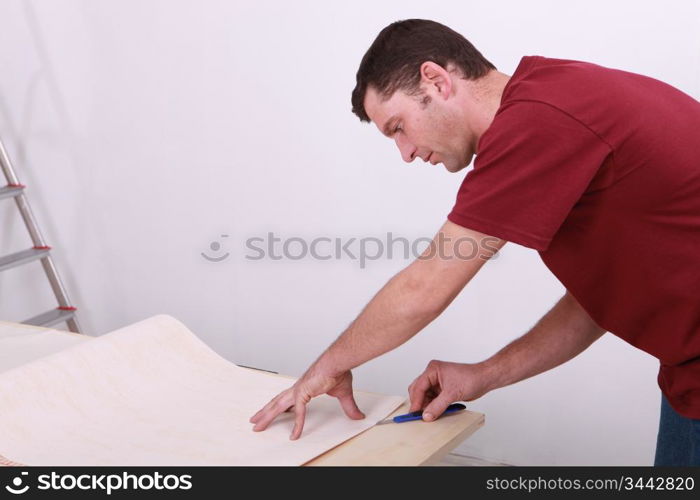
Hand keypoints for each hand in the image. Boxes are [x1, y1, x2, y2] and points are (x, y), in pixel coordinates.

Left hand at [249, 367, 364, 439]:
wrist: (338, 361)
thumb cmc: (338, 371)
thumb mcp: (343, 393)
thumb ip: (348, 406)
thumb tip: (358, 416)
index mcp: (304, 387)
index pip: (288, 399)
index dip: (281, 407)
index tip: (274, 413)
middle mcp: (298, 388)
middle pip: (277, 402)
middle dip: (265, 412)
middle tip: (255, 420)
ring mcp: (298, 390)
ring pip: (278, 407)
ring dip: (267, 416)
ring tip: (257, 425)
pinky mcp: (303, 393)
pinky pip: (299, 413)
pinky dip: (297, 425)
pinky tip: (294, 435)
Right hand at [408, 360, 490, 420]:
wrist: (484, 379)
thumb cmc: (471, 378)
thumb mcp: (452, 394)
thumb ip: (437, 406)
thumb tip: (426, 415)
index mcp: (433, 370)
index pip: (419, 386)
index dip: (416, 400)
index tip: (414, 412)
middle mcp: (433, 375)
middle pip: (418, 390)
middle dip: (419, 403)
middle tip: (418, 415)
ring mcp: (437, 382)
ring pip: (425, 396)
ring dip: (426, 406)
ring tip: (428, 415)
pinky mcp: (442, 389)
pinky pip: (433, 399)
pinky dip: (433, 406)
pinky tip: (434, 413)